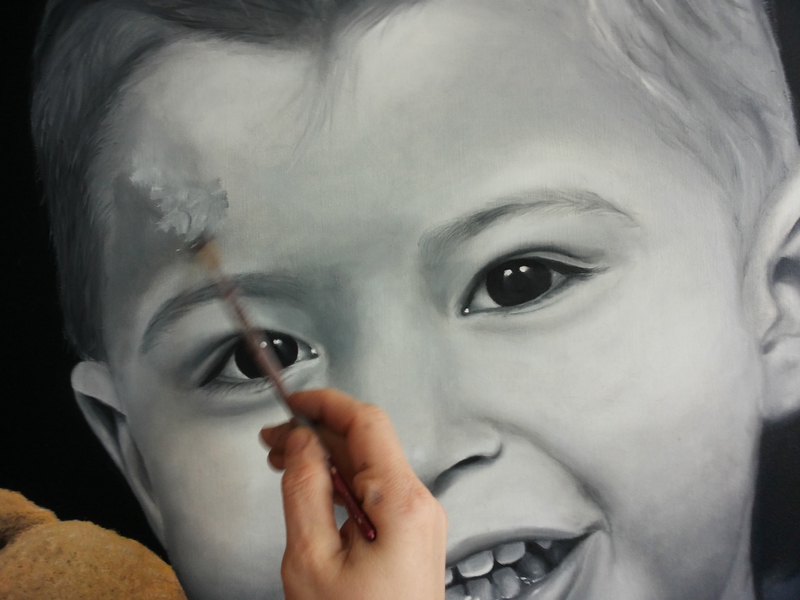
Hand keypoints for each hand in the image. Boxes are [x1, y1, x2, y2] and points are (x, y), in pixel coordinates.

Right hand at [260, 388, 447, 599]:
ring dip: (326, 457)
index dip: (326, 403)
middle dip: (317, 433)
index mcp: (401, 502)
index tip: (293, 401)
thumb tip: (302, 442)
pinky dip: (340, 482)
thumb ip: (304, 491)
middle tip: (274, 439)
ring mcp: (418, 518)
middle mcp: (418, 503)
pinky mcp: (411, 532)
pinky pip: (374, 490)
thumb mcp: (312, 559)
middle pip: (366, 442)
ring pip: (368, 465)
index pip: (366, 423)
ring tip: (284, 461)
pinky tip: (312, 487)